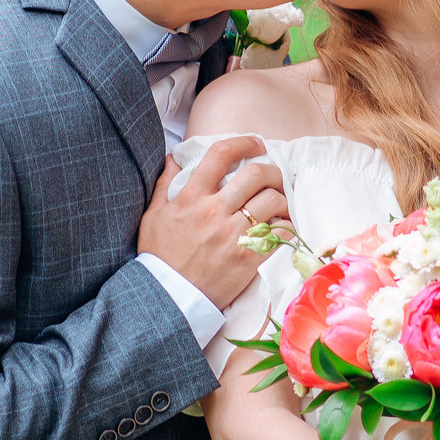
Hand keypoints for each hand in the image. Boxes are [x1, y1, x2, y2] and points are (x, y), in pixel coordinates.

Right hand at [139, 136, 287, 306]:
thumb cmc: (159, 256)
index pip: (220, 155)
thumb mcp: (153, 215)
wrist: (168, 297)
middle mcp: (214, 212)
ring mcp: (233, 235)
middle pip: (256, 174)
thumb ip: (164, 182)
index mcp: (191, 198)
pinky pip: (281, 233)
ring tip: (278, 202)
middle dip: (271, 169)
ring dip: (281, 197)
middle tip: (272, 176)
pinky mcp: (249, 258)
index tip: (254, 143)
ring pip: (273, 201)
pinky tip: (282, 226)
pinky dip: (287, 225)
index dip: (243, 142)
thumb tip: (176, 156)